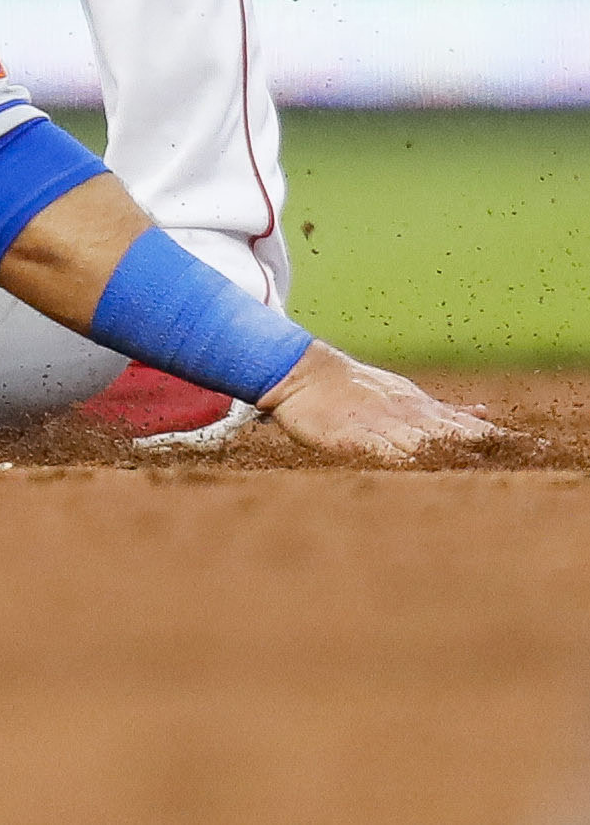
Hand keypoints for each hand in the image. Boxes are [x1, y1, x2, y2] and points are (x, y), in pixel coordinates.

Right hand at [260, 343, 514, 464]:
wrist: (304, 374)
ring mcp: (384, 426)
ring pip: (429, 445)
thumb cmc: (357, 391)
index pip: (473, 427)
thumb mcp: (407, 396)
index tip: (541, 450)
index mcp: (424, 410)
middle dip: (495, 449)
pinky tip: (426, 471)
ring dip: (461, 457)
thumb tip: (486, 412)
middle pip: (461, 437)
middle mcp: (411, 417)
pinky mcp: (356, 438)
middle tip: (532, 458)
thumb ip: (446, 410)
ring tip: (491, 469)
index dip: (505, 439)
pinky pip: (386, 453)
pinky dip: (409, 463)